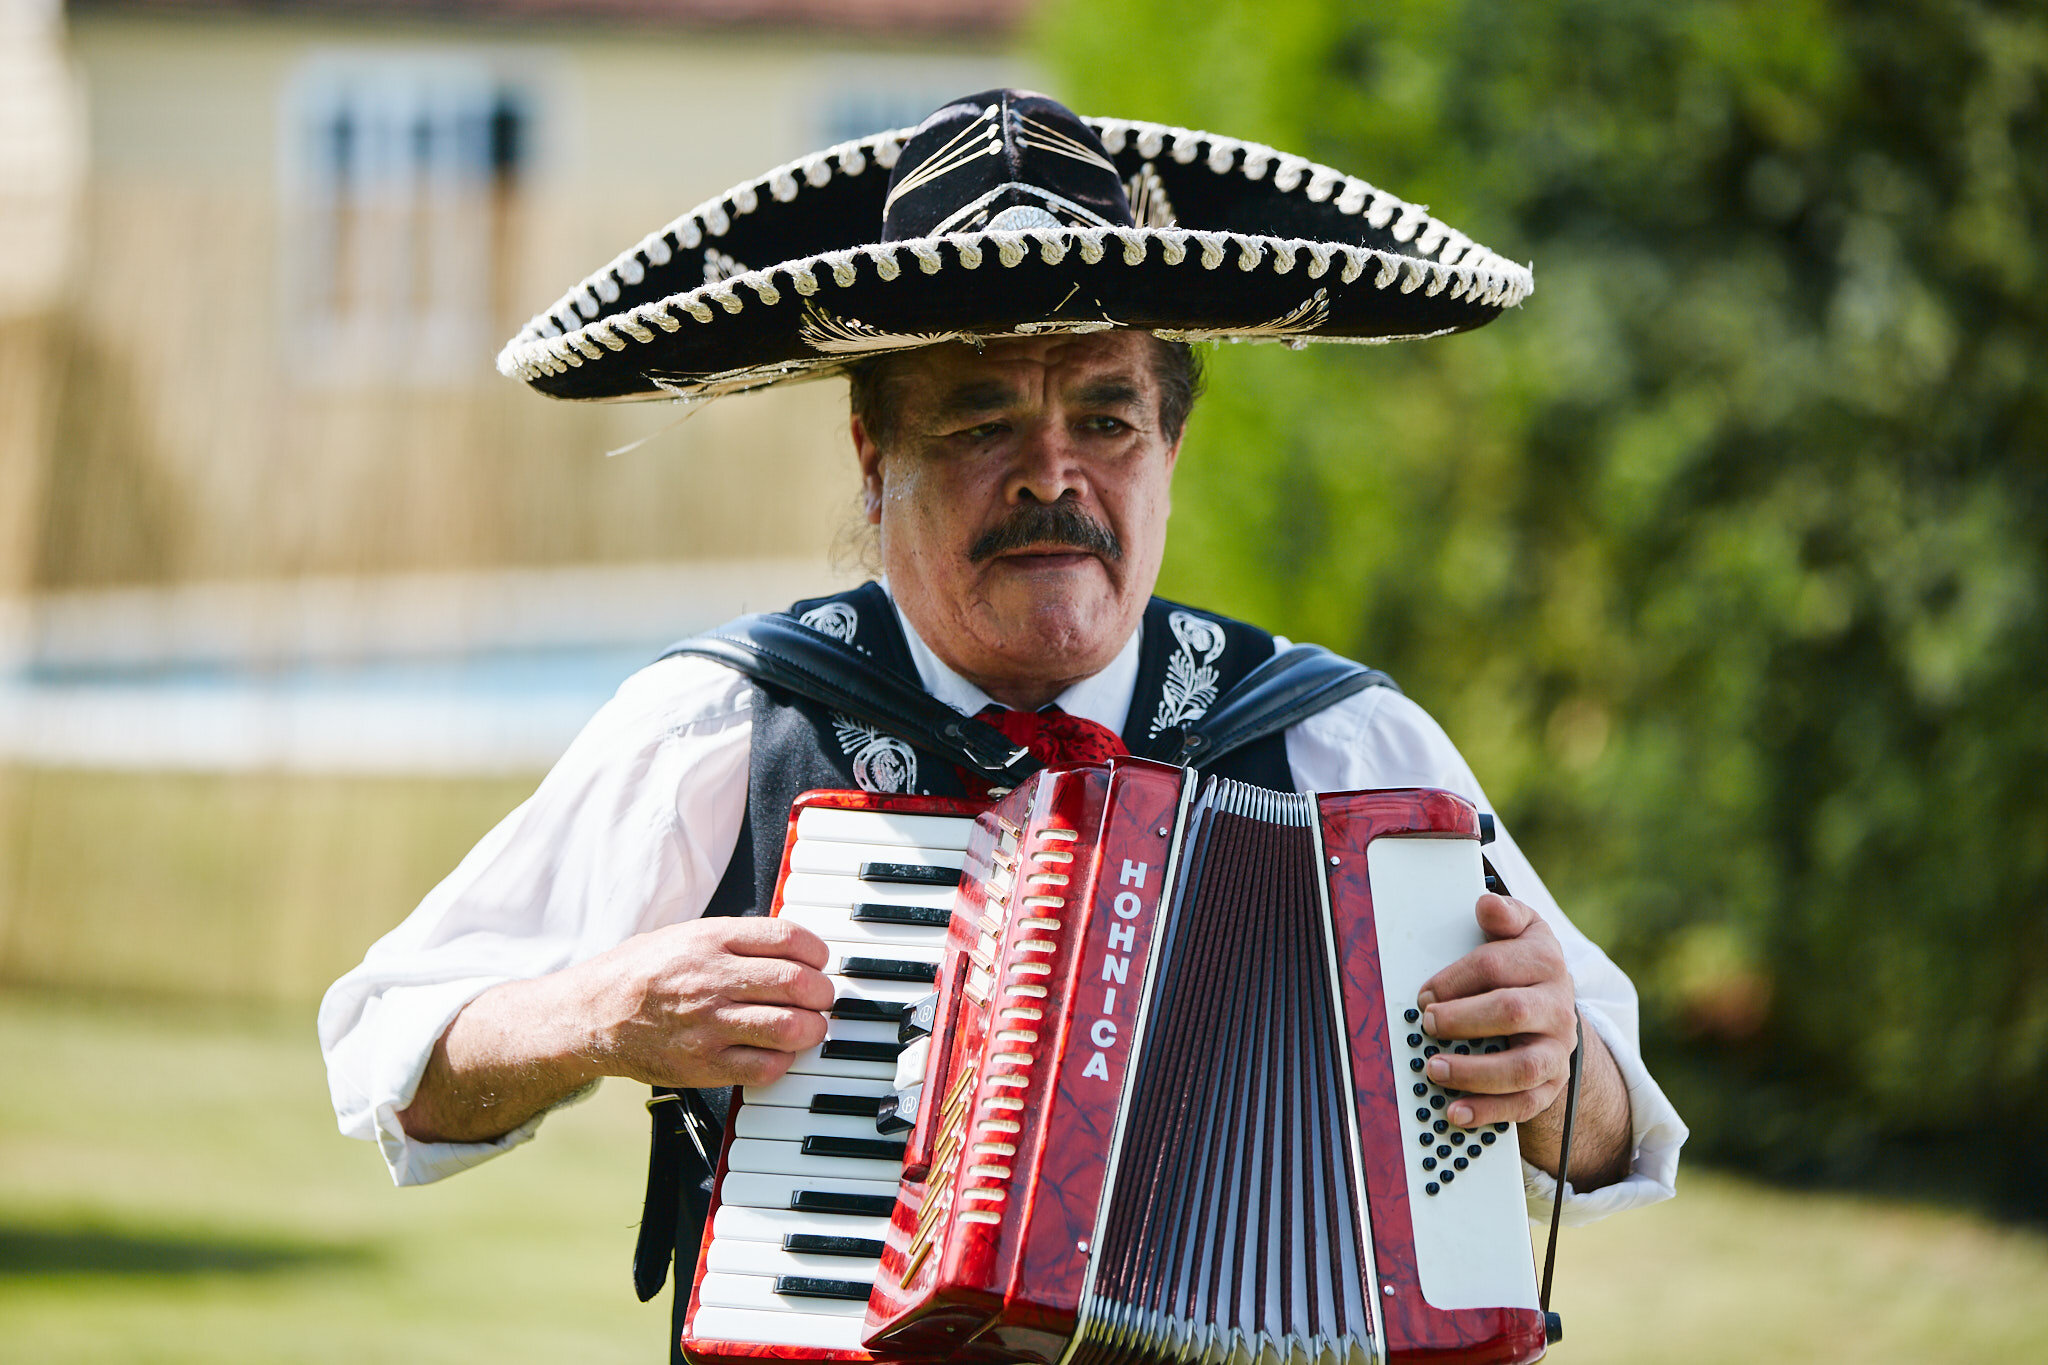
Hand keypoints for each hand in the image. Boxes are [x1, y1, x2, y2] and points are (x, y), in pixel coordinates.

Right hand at [572, 917, 834, 1089]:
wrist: (593, 1014)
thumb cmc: (644, 971)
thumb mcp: (687, 934)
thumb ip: (738, 939)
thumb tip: (796, 947)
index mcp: (710, 939)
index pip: (788, 937)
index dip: (817, 950)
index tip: (819, 960)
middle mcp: (712, 979)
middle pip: (796, 982)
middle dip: (822, 992)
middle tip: (820, 997)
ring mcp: (708, 1024)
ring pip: (790, 1027)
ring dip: (812, 1028)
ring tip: (808, 1026)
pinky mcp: (704, 1065)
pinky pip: (765, 1067)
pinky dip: (784, 1061)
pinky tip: (778, 1052)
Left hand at [1414, 892, 1576, 1130]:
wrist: (1554, 1007)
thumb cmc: (1523, 965)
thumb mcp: (1521, 929)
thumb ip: (1504, 914)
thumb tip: (1485, 903)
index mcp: (1546, 963)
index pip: (1497, 966)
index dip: (1455, 980)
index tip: (1424, 994)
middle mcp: (1558, 1008)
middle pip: (1512, 1012)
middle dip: (1463, 1020)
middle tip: (1427, 1023)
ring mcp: (1557, 1050)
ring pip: (1521, 1067)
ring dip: (1473, 1072)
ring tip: (1432, 1069)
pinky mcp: (1551, 1085)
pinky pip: (1524, 1105)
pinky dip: (1488, 1112)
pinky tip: (1455, 1113)